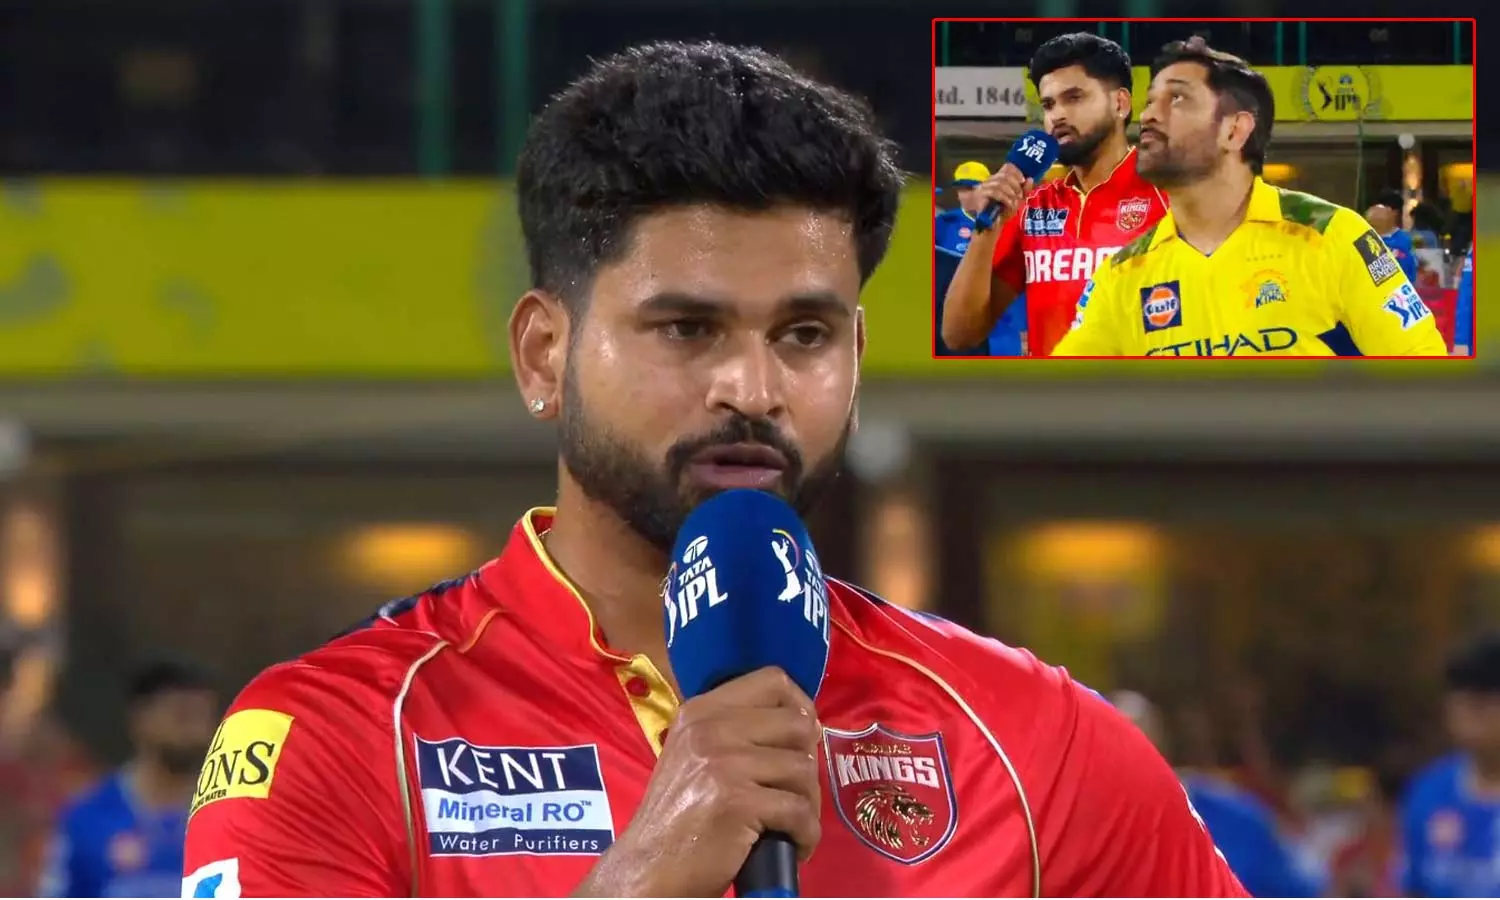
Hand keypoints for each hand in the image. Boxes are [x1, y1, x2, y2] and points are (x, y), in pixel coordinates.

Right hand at [573, 667, 821, 897]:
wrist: (648, 870)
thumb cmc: (676, 818)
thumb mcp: (695, 756)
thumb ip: (736, 732)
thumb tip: (805, 725)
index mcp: (700, 711)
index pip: (772, 682)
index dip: (801, 707)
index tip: (804, 739)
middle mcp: (711, 728)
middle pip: (798, 726)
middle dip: (807, 765)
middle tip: (794, 794)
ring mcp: (724, 763)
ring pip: (804, 771)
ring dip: (808, 805)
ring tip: (790, 825)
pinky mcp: (737, 802)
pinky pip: (800, 812)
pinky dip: (806, 835)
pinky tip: (793, 845)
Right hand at [975, 163, 1033, 223]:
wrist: (989, 225)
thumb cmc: (1001, 212)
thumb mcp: (1016, 201)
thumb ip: (1024, 191)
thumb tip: (1030, 179)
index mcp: (999, 180)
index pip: (1007, 167)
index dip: (1016, 172)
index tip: (1023, 181)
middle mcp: (991, 181)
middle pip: (1005, 175)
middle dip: (1015, 184)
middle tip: (1019, 196)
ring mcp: (984, 187)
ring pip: (1000, 183)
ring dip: (1011, 192)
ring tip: (1014, 202)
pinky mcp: (981, 196)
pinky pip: (995, 192)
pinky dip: (1005, 198)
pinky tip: (1009, 205)